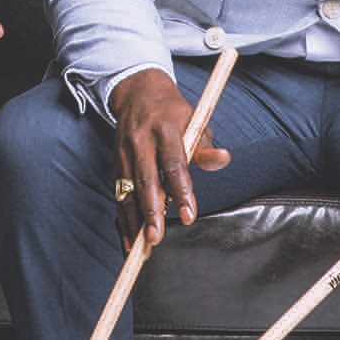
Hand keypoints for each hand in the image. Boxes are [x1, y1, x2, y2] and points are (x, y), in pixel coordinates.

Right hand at [110, 65, 232, 250]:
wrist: (138, 92)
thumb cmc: (173, 112)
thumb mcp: (194, 121)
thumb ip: (206, 146)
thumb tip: (223, 159)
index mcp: (165, 128)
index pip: (174, 164)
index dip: (181, 191)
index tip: (187, 215)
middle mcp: (142, 140)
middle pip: (146, 180)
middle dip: (151, 212)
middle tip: (156, 237)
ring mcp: (125, 152)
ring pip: (128, 190)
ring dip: (134, 221)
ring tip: (141, 247)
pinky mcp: (116, 162)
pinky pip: (118, 194)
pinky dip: (123, 218)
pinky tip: (128, 239)